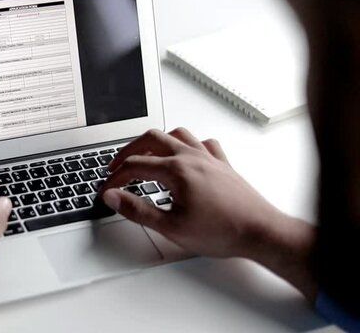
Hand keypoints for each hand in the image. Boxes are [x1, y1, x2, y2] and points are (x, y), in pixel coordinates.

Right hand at [101, 128, 316, 300]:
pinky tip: (185, 154)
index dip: (114, 179)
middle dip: (128, 151)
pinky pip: (202, 143)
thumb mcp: (171, 227)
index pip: (134, 166)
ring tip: (144, 153)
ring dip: (155, 141)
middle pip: (150, 139)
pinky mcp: (222, 164)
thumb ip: (137, 210)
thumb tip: (114, 198)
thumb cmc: (223, 231)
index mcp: (176, 170)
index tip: (106, 190)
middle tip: (116, 166)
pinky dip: (188, 144)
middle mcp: (191, 157)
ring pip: (176, 134)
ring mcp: (208, 157)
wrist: (260, 232)